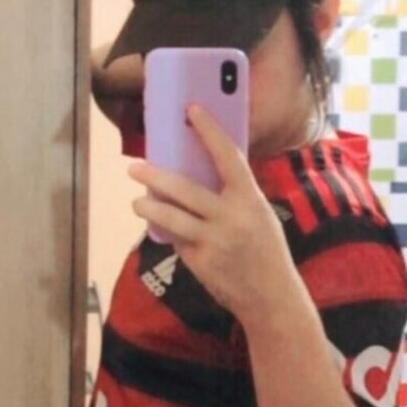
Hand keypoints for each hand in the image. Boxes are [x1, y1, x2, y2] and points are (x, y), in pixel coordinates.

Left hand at [128, 104, 300, 325]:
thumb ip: (233, 197)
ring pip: (172, 218)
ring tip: (137, 203)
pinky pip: (177, 240)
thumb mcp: (259, 216)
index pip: (228, 156)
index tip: (192, 109)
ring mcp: (215, 241)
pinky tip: (157, 226)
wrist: (271, 297)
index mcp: (251, 199)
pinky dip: (166, 231)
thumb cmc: (264, 251)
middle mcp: (233, 217)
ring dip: (149, 208)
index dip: (210, 130)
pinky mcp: (202, 262)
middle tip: (135, 167)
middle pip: (186, 189)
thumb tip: (197, 174)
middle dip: (156, 177)